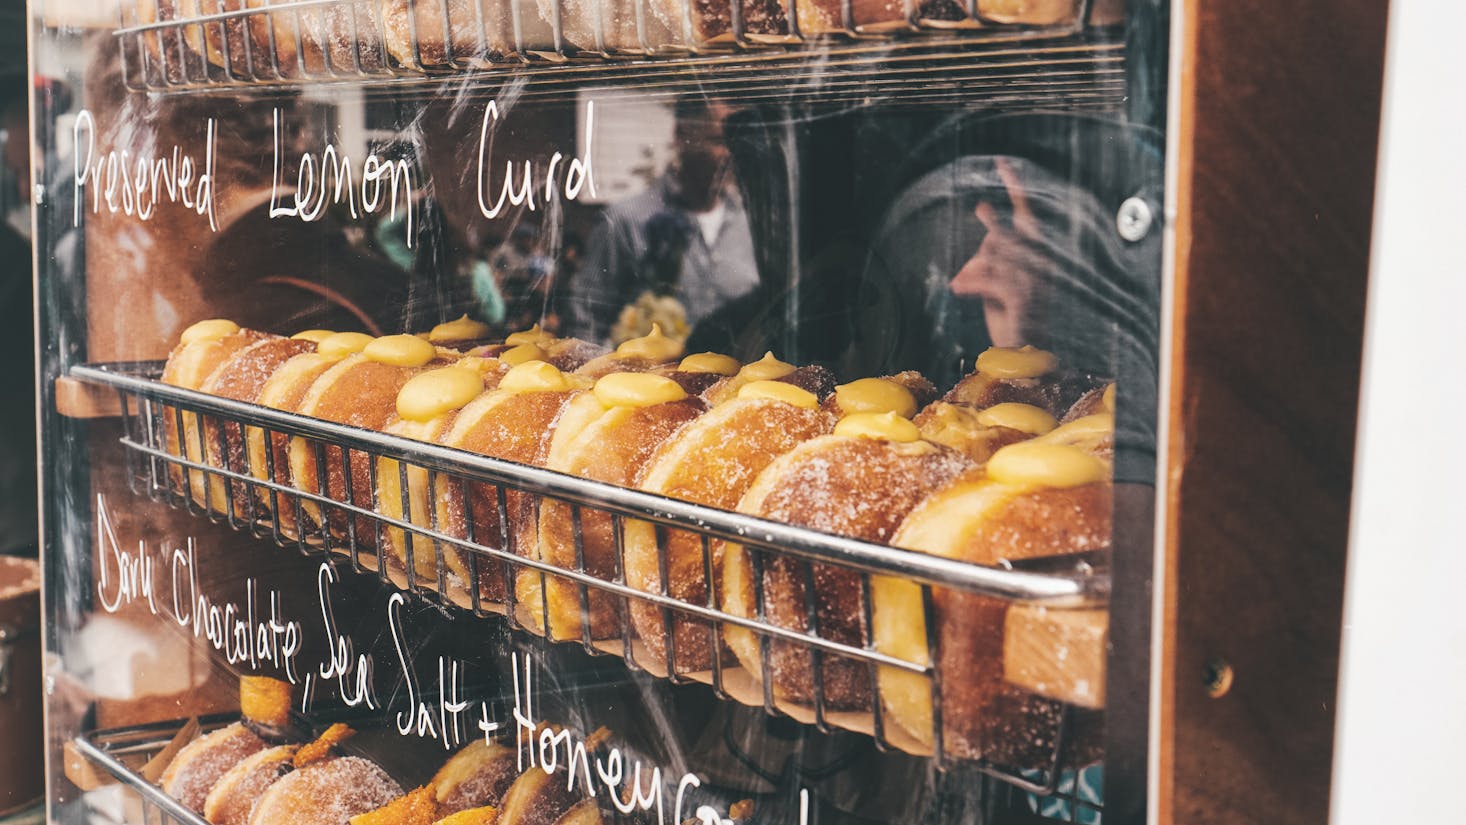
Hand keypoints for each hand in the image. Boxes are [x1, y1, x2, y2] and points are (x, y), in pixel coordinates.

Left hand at [949, 159, 1046, 346]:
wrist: (1021, 355)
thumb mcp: (996, 283)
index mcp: (1038, 258)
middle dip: (995, 225)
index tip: (1002, 163)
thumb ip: (992, 260)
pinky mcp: (1023, 299)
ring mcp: (1035, 282)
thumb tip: (983, 243)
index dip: (1016, 188)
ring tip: (959, 284)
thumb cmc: (1008, 317)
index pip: (1028, 215)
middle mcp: (1041, 266)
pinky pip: (992, 279)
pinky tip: (957, 289)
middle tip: (981, 210)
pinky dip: (971, 283)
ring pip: (996, 257)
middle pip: (1008, 235)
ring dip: (973, 271)